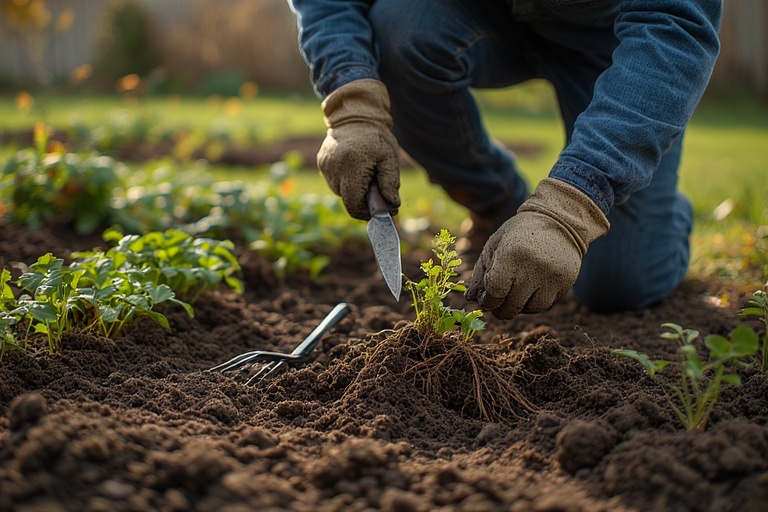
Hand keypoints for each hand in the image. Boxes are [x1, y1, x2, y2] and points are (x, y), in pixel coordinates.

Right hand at [319, 79, 400, 219]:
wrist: (355, 115)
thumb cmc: (376, 137)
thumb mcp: (389, 157)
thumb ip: (390, 182)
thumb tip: (390, 206)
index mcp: (352, 166)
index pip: (353, 204)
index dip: (366, 212)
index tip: (379, 209)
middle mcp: (334, 167)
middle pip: (347, 200)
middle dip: (362, 200)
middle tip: (376, 188)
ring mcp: (325, 166)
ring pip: (340, 192)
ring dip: (354, 190)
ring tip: (364, 173)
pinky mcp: (321, 163)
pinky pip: (334, 182)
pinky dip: (346, 180)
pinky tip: (354, 167)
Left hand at [464, 178, 608, 318]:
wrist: (559, 221)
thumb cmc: (518, 234)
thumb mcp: (494, 246)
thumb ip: (479, 273)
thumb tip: (470, 299)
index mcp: (510, 255)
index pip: (495, 292)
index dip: (487, 302)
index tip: (484, 300)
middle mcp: (533, 267)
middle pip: (511, 305)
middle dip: (499, 309)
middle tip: (496, 304)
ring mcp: (552, 276)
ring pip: (529, 309)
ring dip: (517, 307)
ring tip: (513, 295)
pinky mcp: (565, 282)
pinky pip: (545, 305)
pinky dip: (533, 304)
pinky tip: (528, 293)